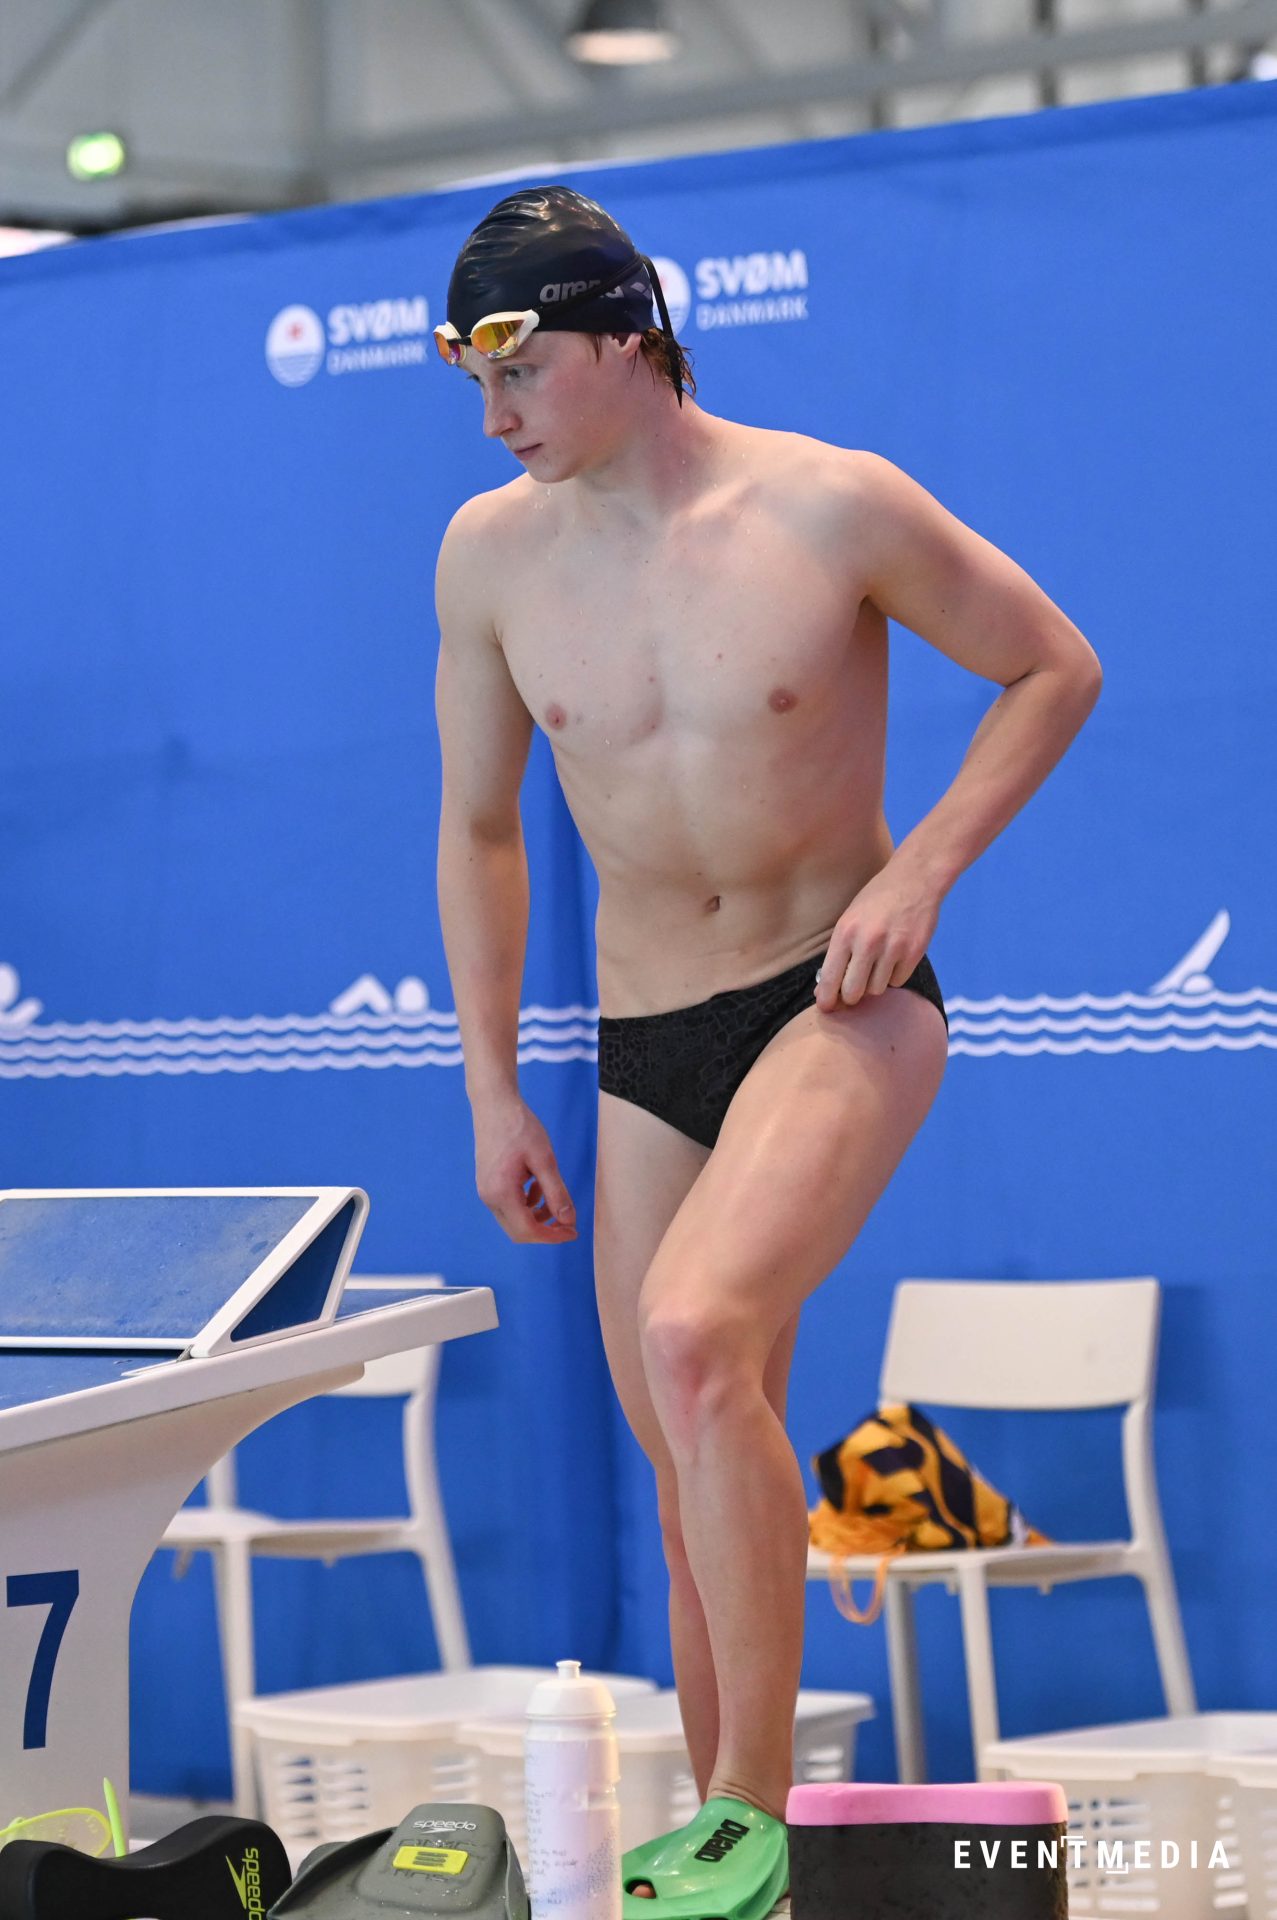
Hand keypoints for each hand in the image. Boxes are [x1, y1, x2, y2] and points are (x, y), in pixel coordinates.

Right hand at [472, 1095, 577, 1244]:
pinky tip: (538, 1185)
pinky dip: (527, 1204)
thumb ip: (556, 1193)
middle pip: (519, 1231)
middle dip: (545, 1230)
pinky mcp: (488, 1183)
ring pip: (514, 1219)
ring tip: (554, 1197)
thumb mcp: (545, 1160)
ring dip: (537, 1216)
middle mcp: (489, 1197)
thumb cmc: (519, 1127)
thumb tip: (568, 1220)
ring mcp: (486, 1190)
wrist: (495, 1104)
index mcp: (501, 1193)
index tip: (573, 1231)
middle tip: (568, 1222)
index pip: (528, 1231)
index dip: (553, 1236)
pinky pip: (509, 1205)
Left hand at [815, 861, 941, 1013]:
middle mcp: (867, 942)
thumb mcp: (849, 919)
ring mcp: (892, 948)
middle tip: (853, 991)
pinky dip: (894, 975)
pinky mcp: (914, 952)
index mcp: (845, 932)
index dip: (826, 998)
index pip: (830, 977)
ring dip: (874, 983)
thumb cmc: (876, 900)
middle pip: (853, 992)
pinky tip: (895, 957)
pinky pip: (898, 981)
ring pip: (877, 989)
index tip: (826, 1007)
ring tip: (877, 963)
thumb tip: (826, 988)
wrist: (914, 879)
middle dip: (851, 997)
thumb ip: (839, 952)